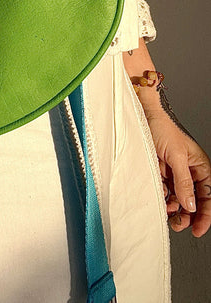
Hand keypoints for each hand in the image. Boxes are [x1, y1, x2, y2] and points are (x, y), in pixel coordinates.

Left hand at [144, 108, 210, 237]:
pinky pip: (164, 192)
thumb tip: (191, 205)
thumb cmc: (163, 129)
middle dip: (187, 215)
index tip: (197, 229)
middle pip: (193, 201)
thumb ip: (184, 181)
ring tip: (167, 213)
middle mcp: (189, 172)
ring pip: (178, 199)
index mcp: (200, 167)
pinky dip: (162, 198)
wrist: (142, 117)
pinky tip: (160, 199)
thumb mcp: (177, 156)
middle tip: (178, 225)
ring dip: (173, 208)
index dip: (205, 215)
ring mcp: (175, 174)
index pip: (208, 196)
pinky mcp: (161, 173)